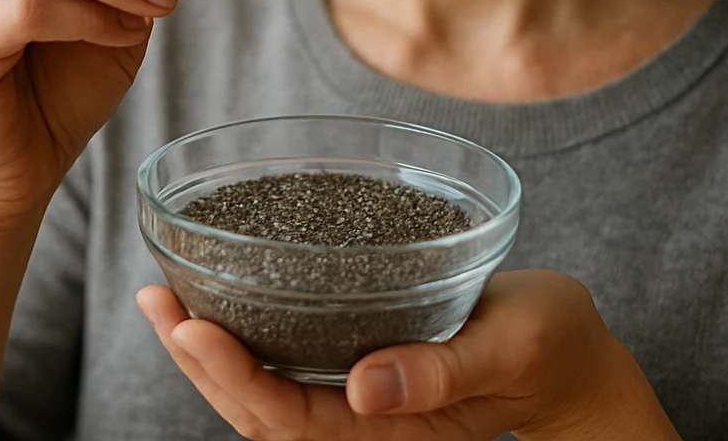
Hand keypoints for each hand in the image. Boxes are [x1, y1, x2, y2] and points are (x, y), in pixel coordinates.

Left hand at [137, 269, 680, 440]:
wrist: (573, 360)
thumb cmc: (554, 347)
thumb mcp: (514, 346)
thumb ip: (446, 371)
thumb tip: (368, 388)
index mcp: (396, 429)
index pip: (291, 420)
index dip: (233, 378)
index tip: (189, 326)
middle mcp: (366, 425)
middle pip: (259, 415)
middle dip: (198, 364)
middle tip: (153, 299)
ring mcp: (361, 404)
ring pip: (264, 397)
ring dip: (208, 354)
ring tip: (162, 300)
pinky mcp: (363, 373)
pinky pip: (287, 372)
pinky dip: (243, 340)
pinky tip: (218, 302)